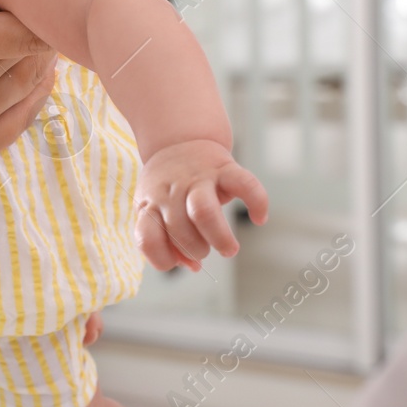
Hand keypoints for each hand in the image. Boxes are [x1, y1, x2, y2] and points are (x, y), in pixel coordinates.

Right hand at [0, 0, 58, 179]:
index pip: (23, 25)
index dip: (31, 3)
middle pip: (32, 53)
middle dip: (35, 24)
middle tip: (30, 2)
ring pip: (31, 86)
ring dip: (38, 58)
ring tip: (32, 31)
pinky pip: (19, 124)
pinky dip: (34, 98)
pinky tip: (32, 77)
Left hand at [134, 139, 268, 271]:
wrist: (177, 140)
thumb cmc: (168, 189)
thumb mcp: (155, 211)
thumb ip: (168, 242)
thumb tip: (194, 266)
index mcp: (150, 205)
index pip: (148, 239)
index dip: (164, 259)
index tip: (180, 259)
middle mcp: (171, 192)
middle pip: (180, 229)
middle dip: (197, 250)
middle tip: (206, 248)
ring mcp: (197, 178)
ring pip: (203, 210)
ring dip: (218, 237)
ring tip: (228, 249)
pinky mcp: (223, 167)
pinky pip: (244, 184)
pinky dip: (257, 203)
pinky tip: (259, 218)